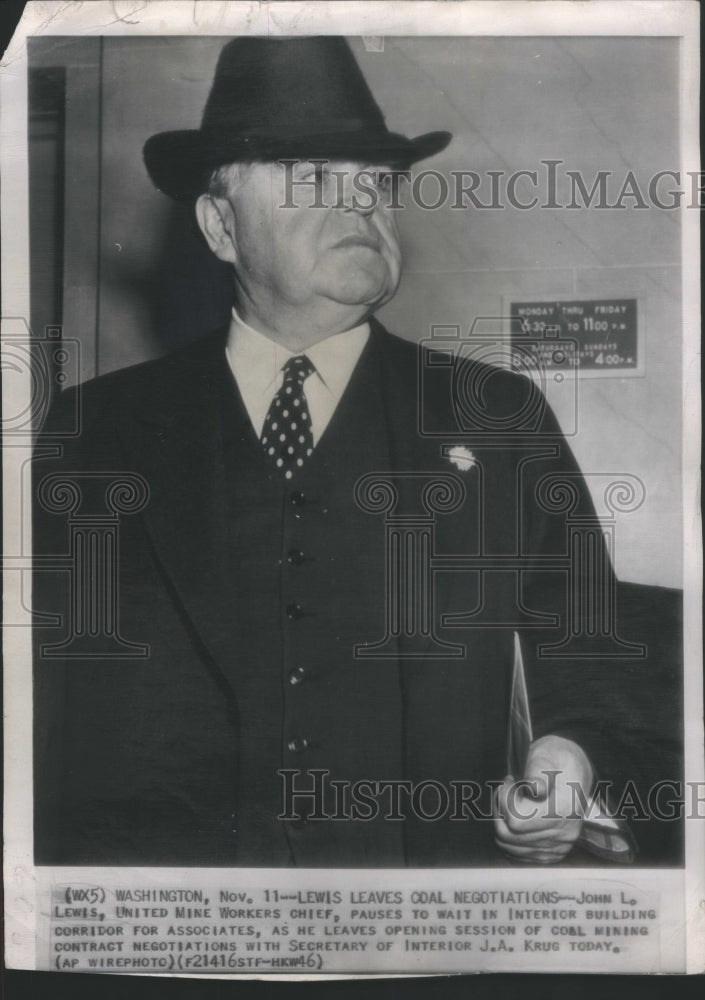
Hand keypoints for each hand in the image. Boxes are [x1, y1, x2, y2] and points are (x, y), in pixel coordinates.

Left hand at [494, 735, 593, 862]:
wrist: (575, 770)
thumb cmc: (557, 758)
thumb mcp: (546, 754)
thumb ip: (538, 770)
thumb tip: (536, 789)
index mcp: (565, 808)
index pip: (516, 819)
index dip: (504, 799)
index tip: (509, 781)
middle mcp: (565, 832)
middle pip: (510, 835)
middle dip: (500, 810)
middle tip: (505, 790)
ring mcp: (560, 845)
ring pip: (511, 846)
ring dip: (502, 823)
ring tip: (509, 801)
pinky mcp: (554, 852)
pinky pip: (520, 854)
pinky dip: (510, 837)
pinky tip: (514, 816)